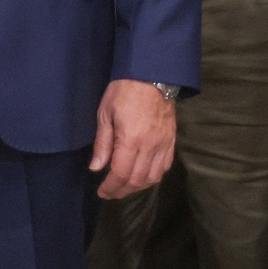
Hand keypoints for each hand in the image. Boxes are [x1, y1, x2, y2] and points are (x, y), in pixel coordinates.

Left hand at [90, 79, 176, 199]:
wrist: (152, 75)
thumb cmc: (124, 91)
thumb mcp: (105, 113)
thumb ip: (102, 143)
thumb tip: (96, 168)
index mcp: (131, 139)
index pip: (121, 173)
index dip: (111, 187)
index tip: (102, 192)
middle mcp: (150, 146)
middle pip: (137, 180)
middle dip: (122, 190)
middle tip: (110, 193)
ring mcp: (163, 144)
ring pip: (153, 177)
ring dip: (138, 186)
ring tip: (125, 187)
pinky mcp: (171, 140)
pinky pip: (165, 166)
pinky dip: (154, 176)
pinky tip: (144, 176)